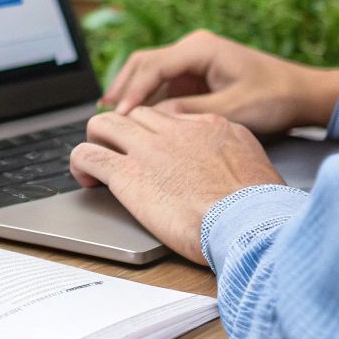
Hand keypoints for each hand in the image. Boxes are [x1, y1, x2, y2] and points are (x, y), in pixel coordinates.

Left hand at [70, 108, 283, 263]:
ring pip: (104, 124)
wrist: (247, 224)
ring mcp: (147, 149)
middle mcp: (174, 131)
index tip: (153, 149)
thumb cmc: (258, 208)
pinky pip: (88, 154)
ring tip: (97, 159)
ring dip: (97, 139)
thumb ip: (232, 153)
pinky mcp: (127, 174)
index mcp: (208, 126)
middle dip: (123, 131)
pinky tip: (85, 177)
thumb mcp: (255, 163)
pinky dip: (80, 162)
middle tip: (120, 151)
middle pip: (134, 115)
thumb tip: (223, 160)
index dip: (156, 133)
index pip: (169, 118)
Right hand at [100, 29, 338, 134]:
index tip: (120, 115)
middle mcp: (193, 48)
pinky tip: (137, 115)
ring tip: (112, 114)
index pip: (153, 66)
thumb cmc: (275, 98)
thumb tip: (154, 120)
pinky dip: (148, 98)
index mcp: (201, 48)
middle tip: (104, 112)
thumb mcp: (233, 109)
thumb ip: (191, 112)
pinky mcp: (197, 75)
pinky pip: (164, 83)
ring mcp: (194, 60)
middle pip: (144, 63)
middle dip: (123, 87)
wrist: (304, 94)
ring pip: (150, 72)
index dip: (133, 91)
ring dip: (132, 92)